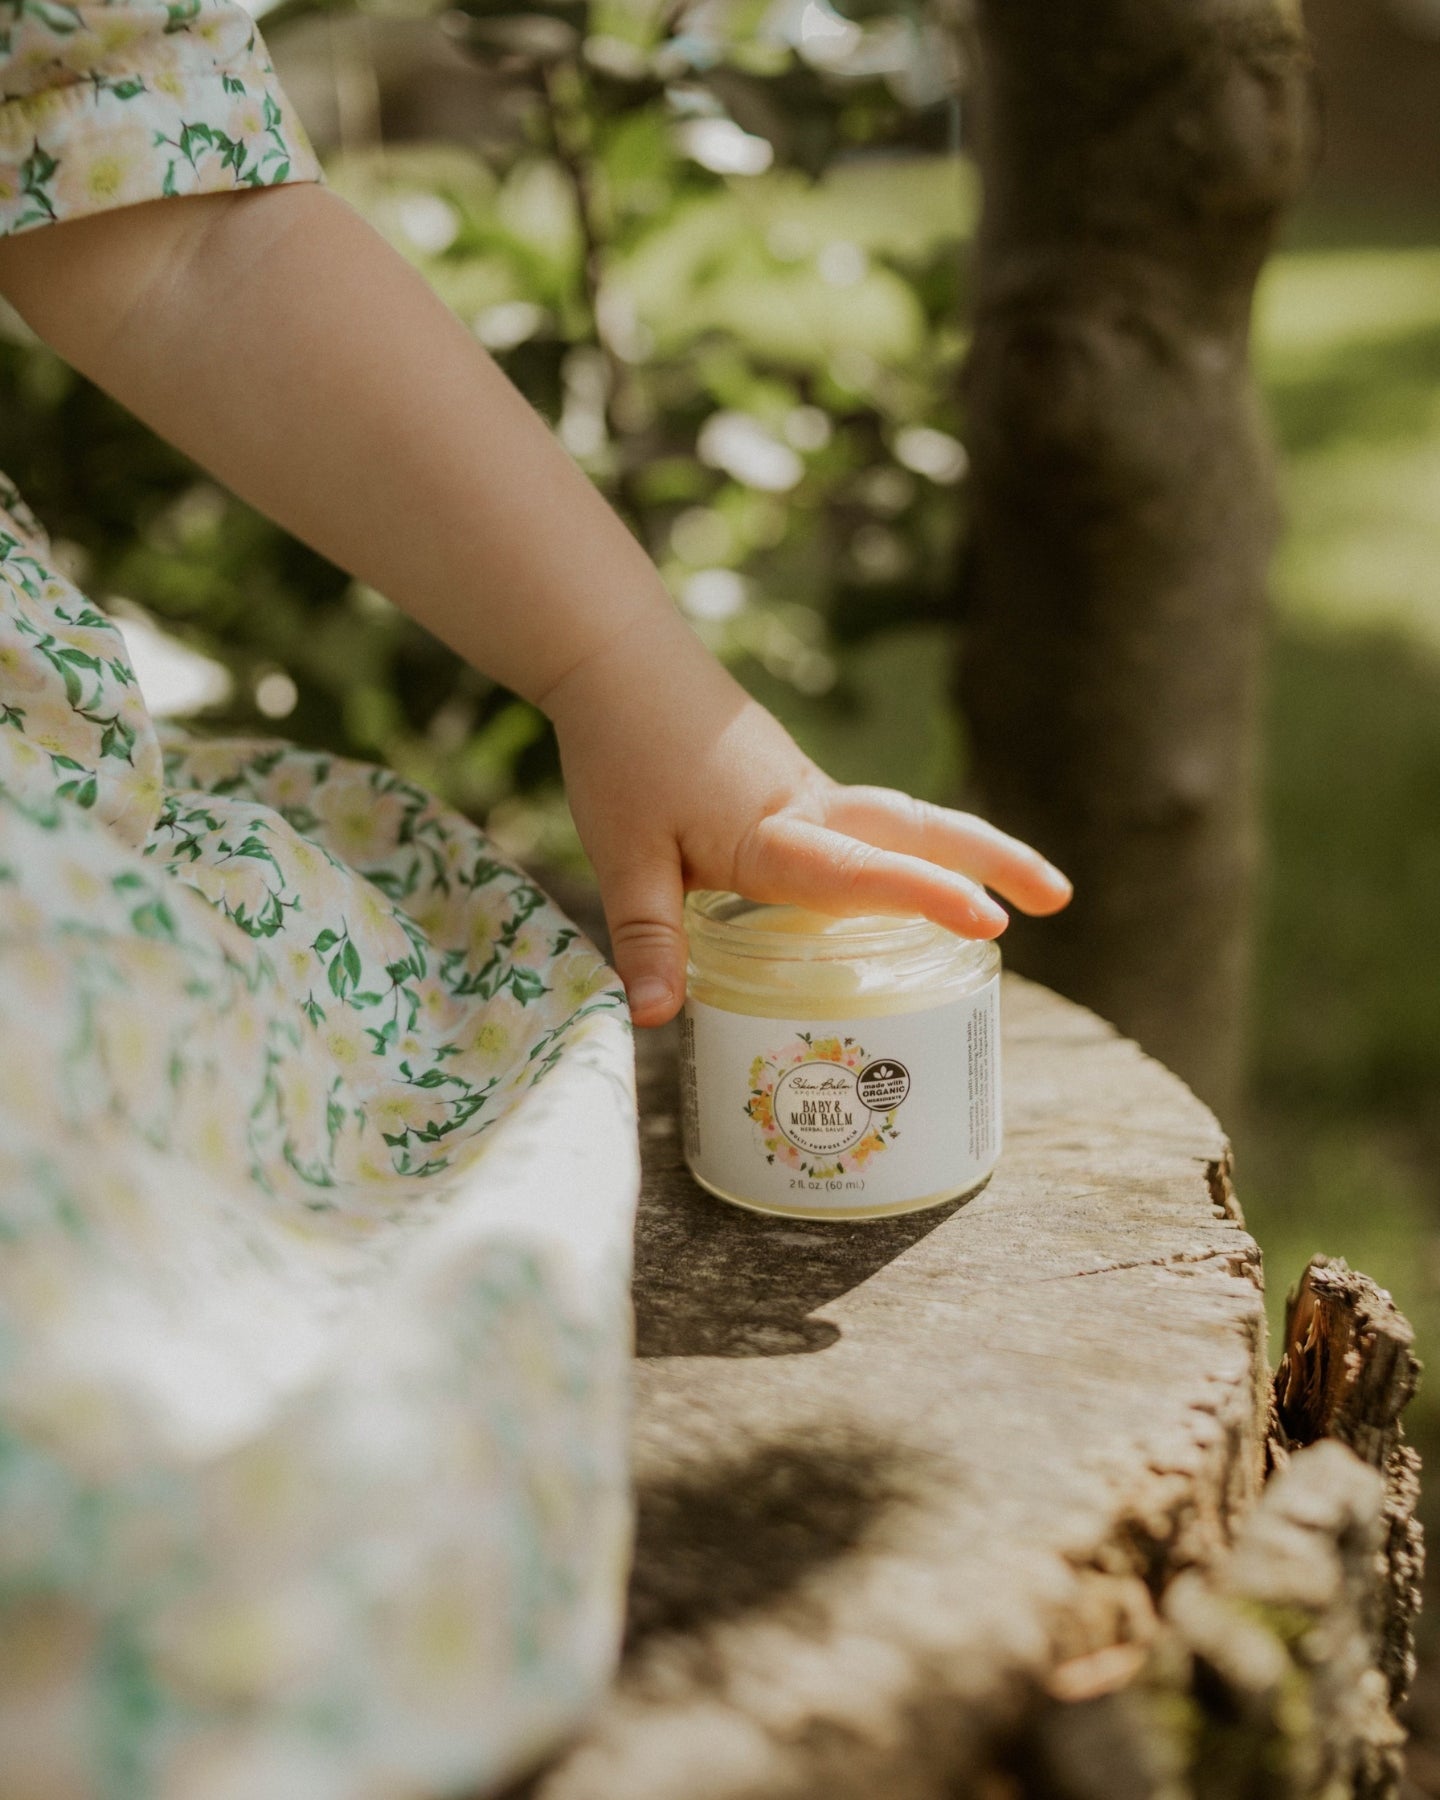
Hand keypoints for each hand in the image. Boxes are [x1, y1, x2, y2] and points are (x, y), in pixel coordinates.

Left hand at [546, 610, 1071, 1026]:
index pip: (858, 872)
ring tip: (1029, 894)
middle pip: (916, 830)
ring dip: (967, 849)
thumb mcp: (625, 855)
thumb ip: (648, 936)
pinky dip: (916, 848)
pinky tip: (920, 883)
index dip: (925, 898)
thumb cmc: (623, 754)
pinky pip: (871, 825)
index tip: (990, 922)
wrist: (618, 660)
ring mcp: (809, 794)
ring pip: (903, 821)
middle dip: (992, 860)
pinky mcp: (798, 789)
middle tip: (1058, 898)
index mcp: (772, 830)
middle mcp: (808, 808)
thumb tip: (659, 1019)